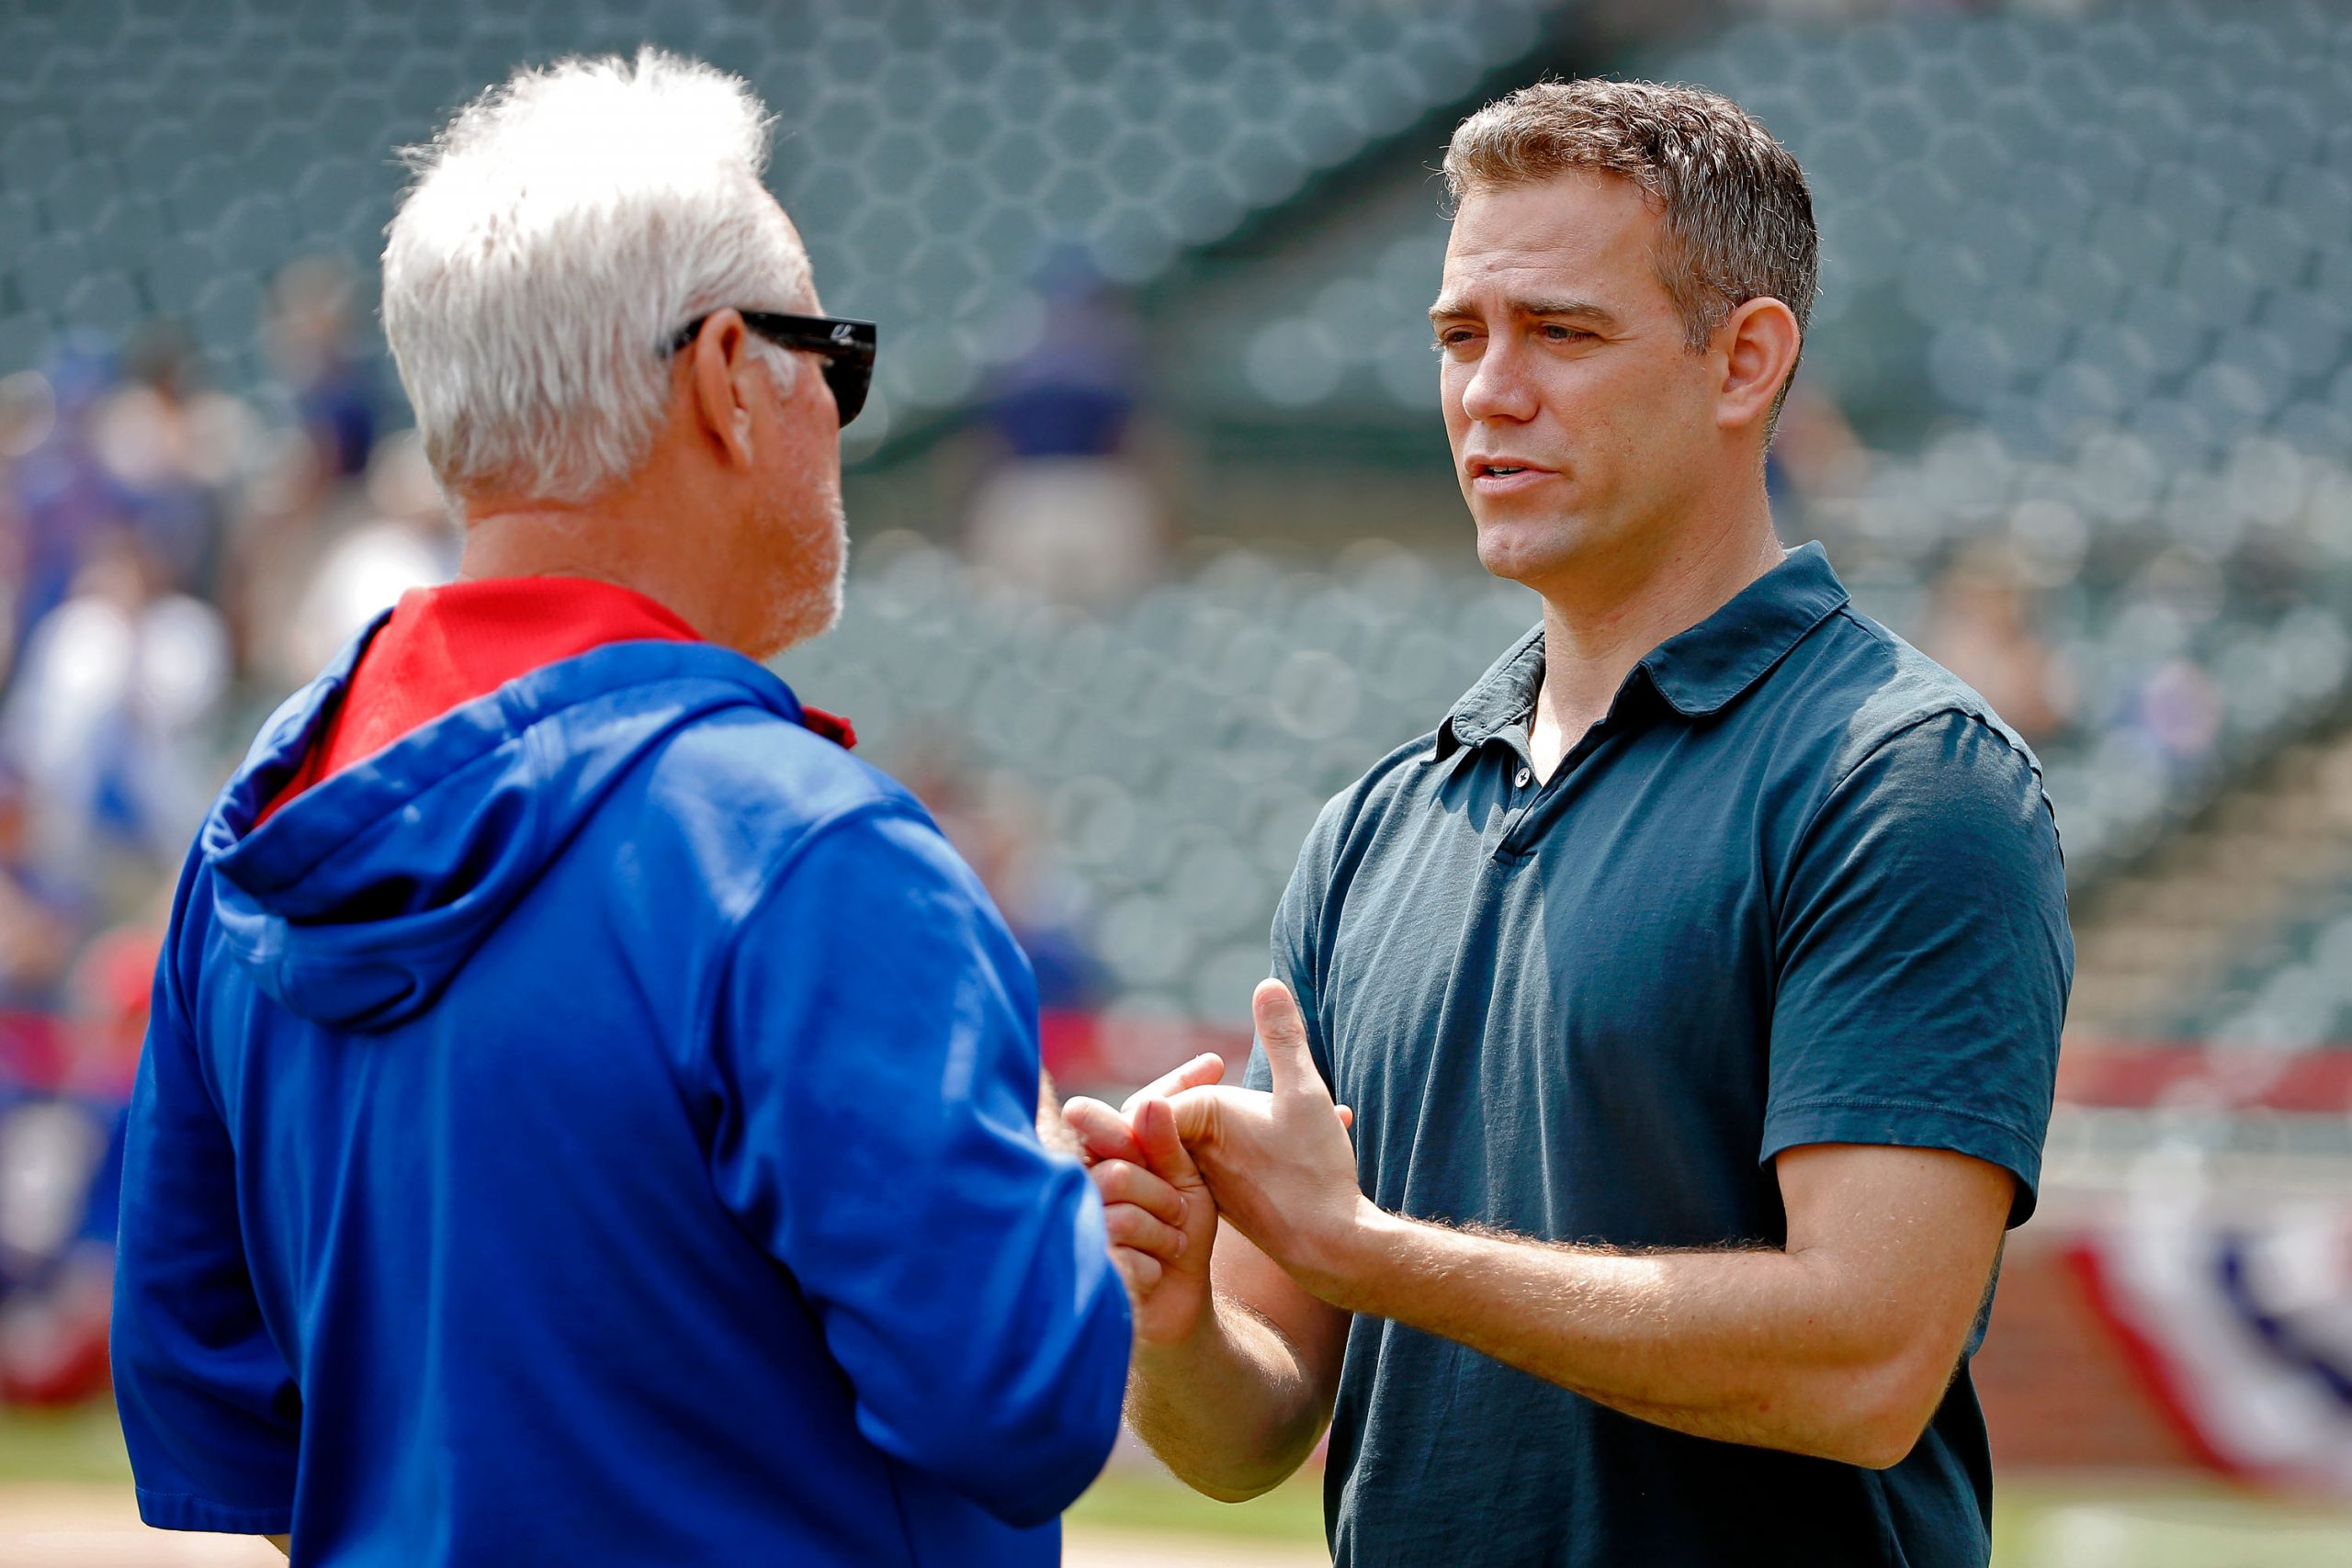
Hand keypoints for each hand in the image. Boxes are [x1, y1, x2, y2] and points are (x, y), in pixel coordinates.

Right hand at [1065, 1054, 1225, 1344]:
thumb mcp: (1186, 1185)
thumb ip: (1169, 1145)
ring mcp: (1078, 1227)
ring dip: (1163, 1237)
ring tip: (1171, 1247)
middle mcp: (1083, 1183)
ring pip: (1124, 1217)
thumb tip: (1148, 1105)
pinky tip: (1156, 1272)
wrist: (1174, 1306)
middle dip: (1164, 1197)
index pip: (1136, 1112)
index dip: (1171, 1088)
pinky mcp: (1085, 1272)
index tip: (1215, 1064)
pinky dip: (1153, 1268)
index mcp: (1108, 1153)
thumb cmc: (1176, 1237)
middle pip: (1121, 1171)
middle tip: (1182, 1217)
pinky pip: (1126, 1259)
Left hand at [1167, 981, 1362, 1293]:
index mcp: (1195, 1126)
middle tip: (1222, 1082)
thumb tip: (1268, 984)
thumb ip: (1284, 1038)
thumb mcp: (1305, 1093)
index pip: (1152, 1101)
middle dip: (1204, 1094)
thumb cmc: (1313, 1170)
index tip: (1215, 1067)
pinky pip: (1227, 1166)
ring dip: (1240, 1119)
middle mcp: (1190, 1160)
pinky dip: (1253, 1146)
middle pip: (1172, 1121)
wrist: (1329, 1248)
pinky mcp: (1226, 1202)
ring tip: (1297, 1112)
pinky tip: (1309, 1140)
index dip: (1181, 1076)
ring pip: (1203, 1142)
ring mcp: (1207, 1184)